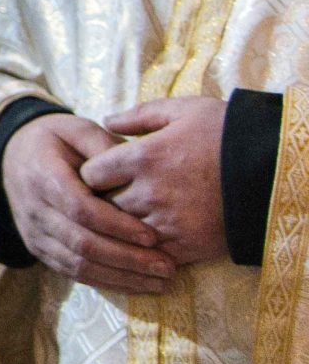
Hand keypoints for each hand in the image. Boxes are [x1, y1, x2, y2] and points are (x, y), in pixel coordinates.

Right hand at [0, 112, 175, 290]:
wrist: (14, 156)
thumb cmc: (56, 140)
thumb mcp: (78, 129)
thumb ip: (106, 147)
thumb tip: (138, 172)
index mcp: (42, 175)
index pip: (80, 209)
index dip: (117, 226)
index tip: (152, 237)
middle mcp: (34, 209)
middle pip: (82, 243)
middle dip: (127, 258)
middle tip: (166, 266)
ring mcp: (34, 233)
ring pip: (78, 264)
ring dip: (121, 277)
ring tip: (159, 282)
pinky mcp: (39, 249)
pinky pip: (72, 273)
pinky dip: (105, 282)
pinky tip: (135, 284)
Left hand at [79, 97, 228, 266]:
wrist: (274, 169)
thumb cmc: (227, 133)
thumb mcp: (184, 111)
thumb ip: (140, 115)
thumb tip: (107, 121)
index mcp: (142, 157)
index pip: (90, 174)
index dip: (92, 174)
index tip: (102, 174)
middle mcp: (149, 192)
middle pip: (104, 205)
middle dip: (104, 201)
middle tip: (111, 197)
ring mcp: (168, 222)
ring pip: (124, 231)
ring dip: (123, 226)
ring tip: (133, 216)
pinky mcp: (188, 245)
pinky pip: (151, 252)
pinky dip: (148, 247)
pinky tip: (152, 237)